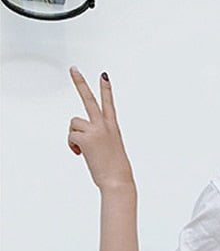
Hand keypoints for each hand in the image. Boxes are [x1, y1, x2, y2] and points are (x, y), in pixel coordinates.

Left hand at [68, 66, 134, 190]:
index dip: (106, 89)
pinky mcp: (86, 138)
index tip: (103, 76)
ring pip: (74, 123)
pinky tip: (79, 154)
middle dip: (80, 83)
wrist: (118, 181)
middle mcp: (105, 126)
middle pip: (90, 100)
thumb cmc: (116, 171)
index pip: (109, 104)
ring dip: (74, 136)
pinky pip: (71, 136)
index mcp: (113, 129)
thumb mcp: (110, 151)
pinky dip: (72, 145)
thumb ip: (97, 140)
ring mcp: (95, 131)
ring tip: (83, 150)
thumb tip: (82, 142)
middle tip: (73, 69)